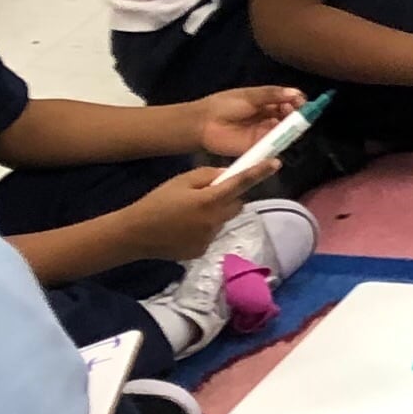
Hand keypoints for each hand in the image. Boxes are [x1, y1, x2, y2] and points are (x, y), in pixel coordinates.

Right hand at [119, 161, 264, 263]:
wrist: (136, 234)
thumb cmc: (156, 202)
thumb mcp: (180, 181)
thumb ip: (206, 176)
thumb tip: (226, 175)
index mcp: (210, 200)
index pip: (241, 183)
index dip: (259, 172)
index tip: (276, 163)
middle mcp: (215, 221)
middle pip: (237, 204)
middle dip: (229, 197)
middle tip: (207, 194)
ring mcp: (210, 238)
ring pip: (223, 219)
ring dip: (215, 213)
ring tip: (188, 214)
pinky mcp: (203, 250)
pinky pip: (212, 233)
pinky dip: (204, 228)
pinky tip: (184, 228)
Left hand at [189, 85, 307, 163]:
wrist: (204, 124)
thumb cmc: (225, 105)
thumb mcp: (250, 96)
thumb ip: (273, 94)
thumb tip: (297, 94)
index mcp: (266, 101)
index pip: (288, 100)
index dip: (298, 101)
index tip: (303, 102)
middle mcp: (268, 116)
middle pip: (290, 116)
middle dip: (297, 114)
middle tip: (297, 112)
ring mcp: (264, 132)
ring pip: (285, 130)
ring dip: (292, 127)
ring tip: (291, 122)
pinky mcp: (259, 146)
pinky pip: (275, 144)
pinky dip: (283, 141)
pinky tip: (285, 136)